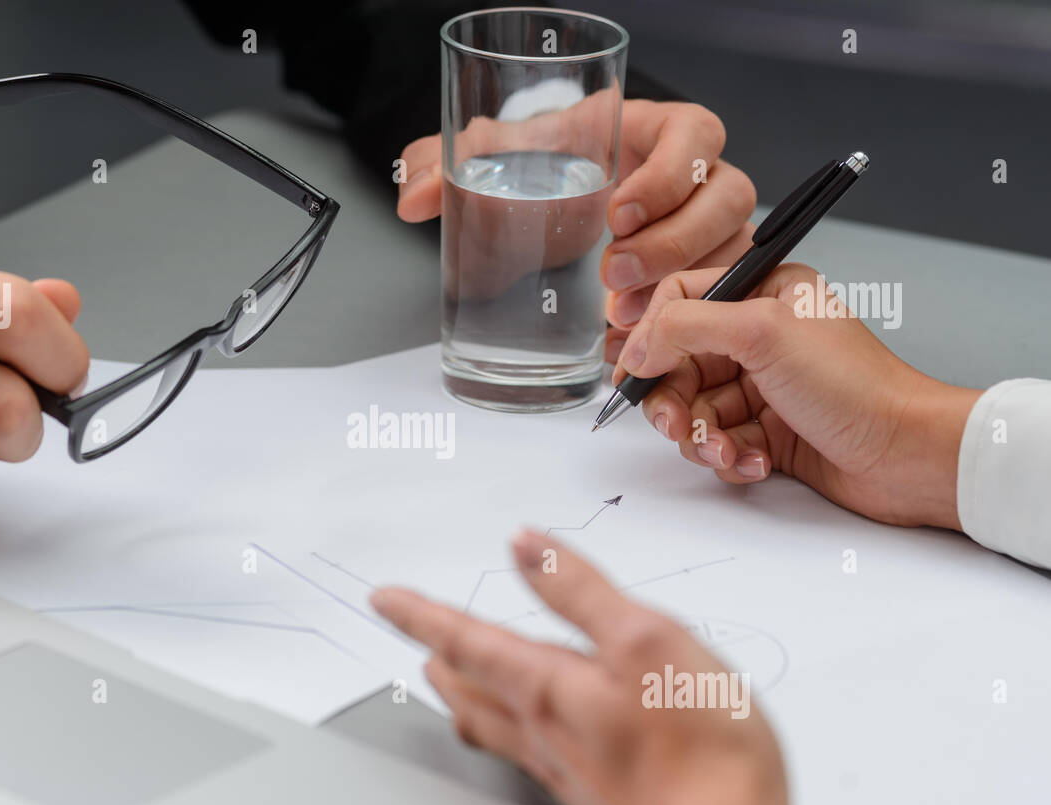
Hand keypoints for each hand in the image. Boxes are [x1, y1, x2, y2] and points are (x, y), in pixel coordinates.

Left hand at [371, 530, 789, 804]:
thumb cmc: (700, 756)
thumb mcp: (645, 642)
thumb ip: (580, 591)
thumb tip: (526, 547)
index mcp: (549, 688)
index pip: (466, 640)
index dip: (421, 614)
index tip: (384, 599)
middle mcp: (545, 733)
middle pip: (471, 690)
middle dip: (439, 660)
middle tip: (416, 641)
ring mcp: (568, 771)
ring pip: (494, 726)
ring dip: (465, 697)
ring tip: (452, 682)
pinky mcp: (597, 799)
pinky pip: (528, 754)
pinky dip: (507, 730)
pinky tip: (528, 737)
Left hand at [396, 98, 755, 316]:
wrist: (547, 213)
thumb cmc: (542, 170)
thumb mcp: (497, 156)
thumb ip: (446, 163)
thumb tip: (412, 193)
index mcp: (655, 131)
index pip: (696, 133)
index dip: (670, 173)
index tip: (619, 212)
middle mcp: (693, 176)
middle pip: (727, 197)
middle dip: (675, 241)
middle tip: (614, 271)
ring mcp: (705, 227)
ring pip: (731, 250)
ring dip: (683, 284)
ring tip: (623, 311)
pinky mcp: (702, 272)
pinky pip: (719, 295)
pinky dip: (684, 319)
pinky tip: (632, 334)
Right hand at [616, 263, 980, 528]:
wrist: (904, 454)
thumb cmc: (856, 387)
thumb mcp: (762, 333)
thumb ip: (686, 326)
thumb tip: (636, 345)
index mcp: (763, 294)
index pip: (679, 301)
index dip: (651, 337)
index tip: (640, 370)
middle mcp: (758, 337)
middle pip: (676, 364)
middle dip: (673, 401)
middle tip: (679, 423)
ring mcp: (761, 386)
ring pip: (693, 410)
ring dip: (702, 437)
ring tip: (727, 450)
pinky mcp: (766, 431)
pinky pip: (718, 442)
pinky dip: (729, 457)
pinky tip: (756, 461)